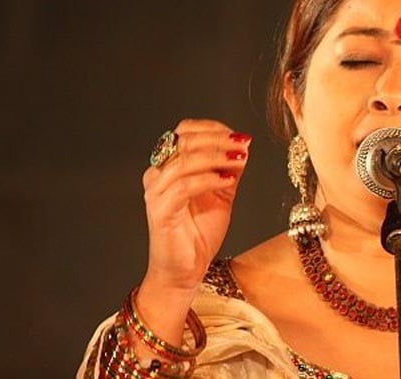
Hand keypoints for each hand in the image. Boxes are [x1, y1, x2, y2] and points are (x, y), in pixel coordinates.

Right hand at [140, 119, 250, 293]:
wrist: (185, 270)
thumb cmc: (198, 234)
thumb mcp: (221, 194)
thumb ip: (228, 170)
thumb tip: (243, 145)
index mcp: (169, 167)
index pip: (185, 133)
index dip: (212, 129)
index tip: (239, 135)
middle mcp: (158, 176)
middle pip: (184, 142)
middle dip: (217, 140)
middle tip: (242, 143)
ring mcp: (156, 192)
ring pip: (184, 161)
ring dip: (216, 157)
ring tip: (239, 159)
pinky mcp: (160, 210)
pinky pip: (185, 186)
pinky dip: (209, 179)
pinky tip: (229, 180)